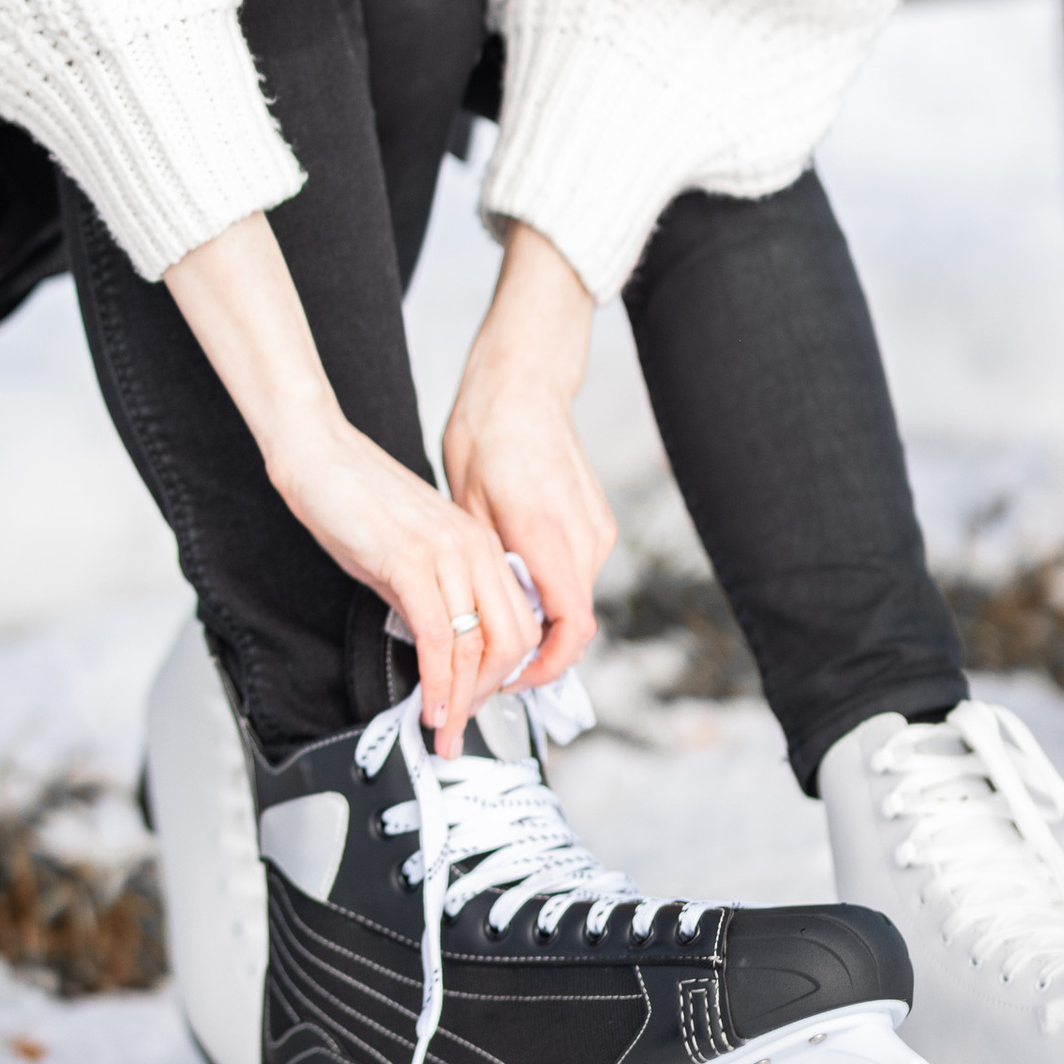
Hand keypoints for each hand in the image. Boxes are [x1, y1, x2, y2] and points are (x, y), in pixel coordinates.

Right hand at [262, 409, 545, 760]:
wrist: (319, 454)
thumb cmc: (354, 499)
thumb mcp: (408, 555)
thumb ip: (431, 598)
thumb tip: (438, 653)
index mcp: (481, 544)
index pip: (517, 625)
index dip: (501, 677)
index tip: (475, 705)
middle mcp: (475, 547)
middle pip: (511, 643)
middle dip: (486, 696)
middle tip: (458, 725)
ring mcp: (446, 553)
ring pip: (478, 647)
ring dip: (461, 701)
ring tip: (442, 730)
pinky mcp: (410, 560)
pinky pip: (438, 638)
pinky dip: (436, 683)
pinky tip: (426, 705)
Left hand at [438, 224, 615, 688]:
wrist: (523, 383)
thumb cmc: (485, 433)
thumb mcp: (466, 506)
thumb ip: (485, 568)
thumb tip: (482, 620)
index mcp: (547, 535)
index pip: (569, 629)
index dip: (542, 667)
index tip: (509, 680)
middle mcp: (584, 536)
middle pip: (572, 621)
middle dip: (534, 651)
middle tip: (490, 660)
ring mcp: (597, 527)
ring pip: (573, 598)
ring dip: (540, 618)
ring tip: (494, 618)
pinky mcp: (598, 519)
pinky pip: (576, 571)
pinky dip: (549, 588)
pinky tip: (513, 581)